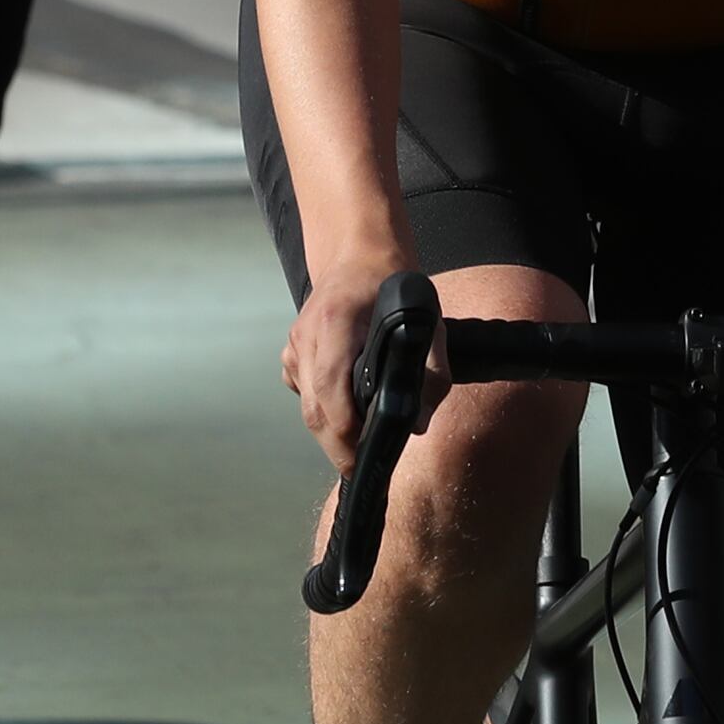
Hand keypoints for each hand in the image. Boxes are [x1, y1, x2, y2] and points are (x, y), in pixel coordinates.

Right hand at [280, 253, 417, 472]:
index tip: (364, 458)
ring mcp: (295, 344)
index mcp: (337, 323)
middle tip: (362, 469)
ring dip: (330, 432)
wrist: (358, 254)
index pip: (331, 391)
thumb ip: (430, 373)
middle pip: (315, 409)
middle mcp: (308, 335)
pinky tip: (345, 413)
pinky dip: (323, 411)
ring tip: (358, 447)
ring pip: (307, 406)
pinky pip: (304, 393)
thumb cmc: (394, 287)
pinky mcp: (292, 351)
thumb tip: (416, 424)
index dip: (345, 433)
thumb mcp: (428, 323)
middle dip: (338, 446)